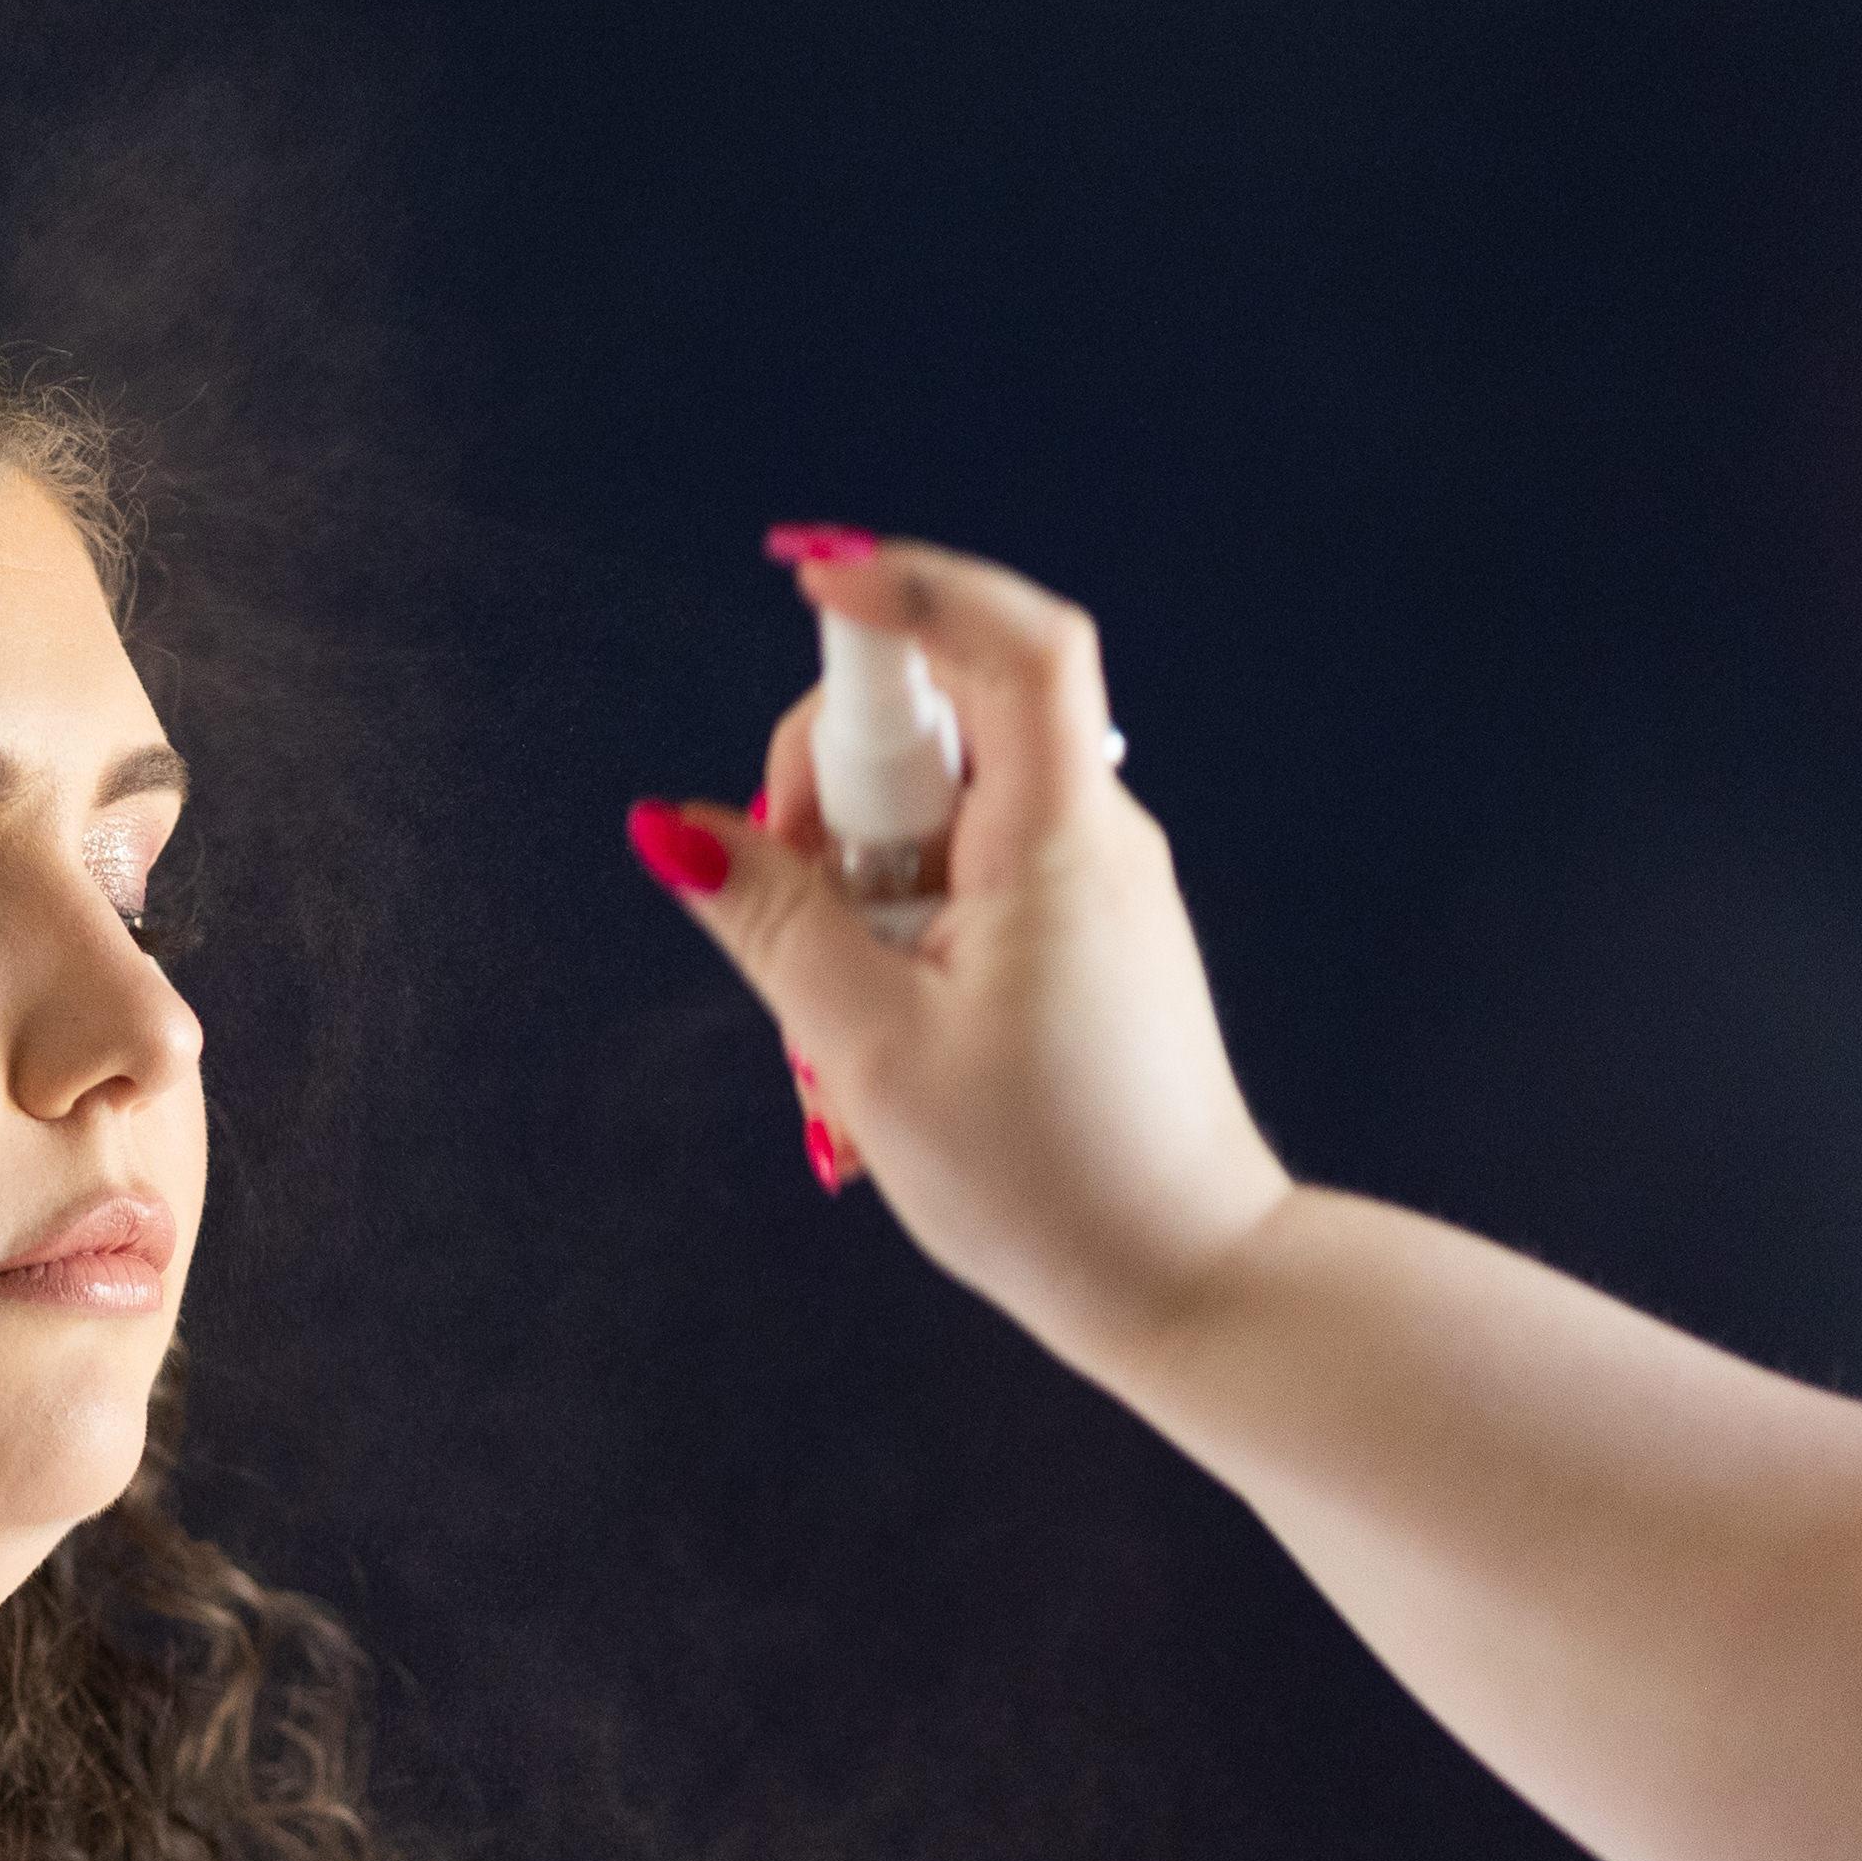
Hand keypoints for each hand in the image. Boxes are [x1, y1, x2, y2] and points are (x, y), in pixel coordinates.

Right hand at [632, 534, 1290, 1369]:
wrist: (1186, 1283)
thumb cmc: (1042, 1178)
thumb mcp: (869, 1047)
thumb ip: (770, 919)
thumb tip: (675, 826)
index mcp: (1055, 841)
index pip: (1011, 644)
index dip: (912, 585)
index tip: (809, 577)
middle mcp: (1090, 835)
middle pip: (946, 714)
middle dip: (835, 773)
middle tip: (788, 886)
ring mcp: (1093, 882)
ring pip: (942, 802)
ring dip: (857, 864)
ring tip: (834, 996)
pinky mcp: (1082, 931)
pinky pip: (963, 868)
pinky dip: (896, 912)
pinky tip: (876, 1017)